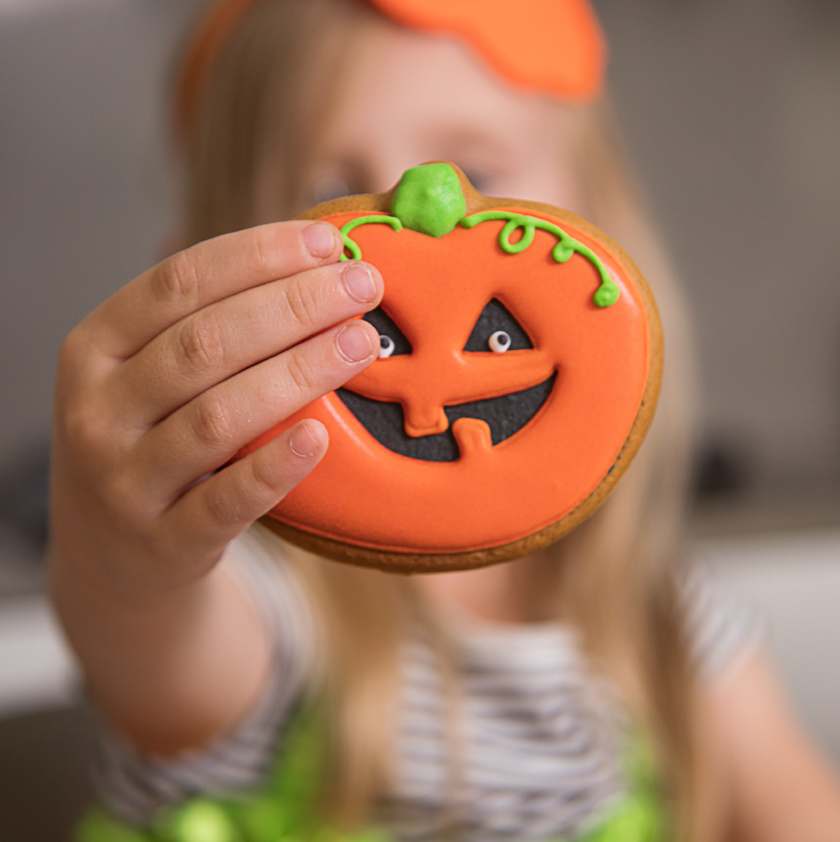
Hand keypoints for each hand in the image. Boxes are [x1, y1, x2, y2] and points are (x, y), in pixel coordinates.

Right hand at [50, 220, 381, 602]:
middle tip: (361, 286)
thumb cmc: (148, 442)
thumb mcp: (147, 375)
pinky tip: (320, 435)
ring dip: (298, 373)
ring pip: (218, 416)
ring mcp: (123, 481)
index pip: (178, 283)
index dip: (257, 256)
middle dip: (294, 306)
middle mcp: (99, 411)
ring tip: (360, 344)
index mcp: (95, 348)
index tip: (323, 242)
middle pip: (205, 344)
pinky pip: (226, 501)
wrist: (111, 554)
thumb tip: (312, 265)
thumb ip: (208, 326)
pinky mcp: (163, 541)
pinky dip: (274, 465)